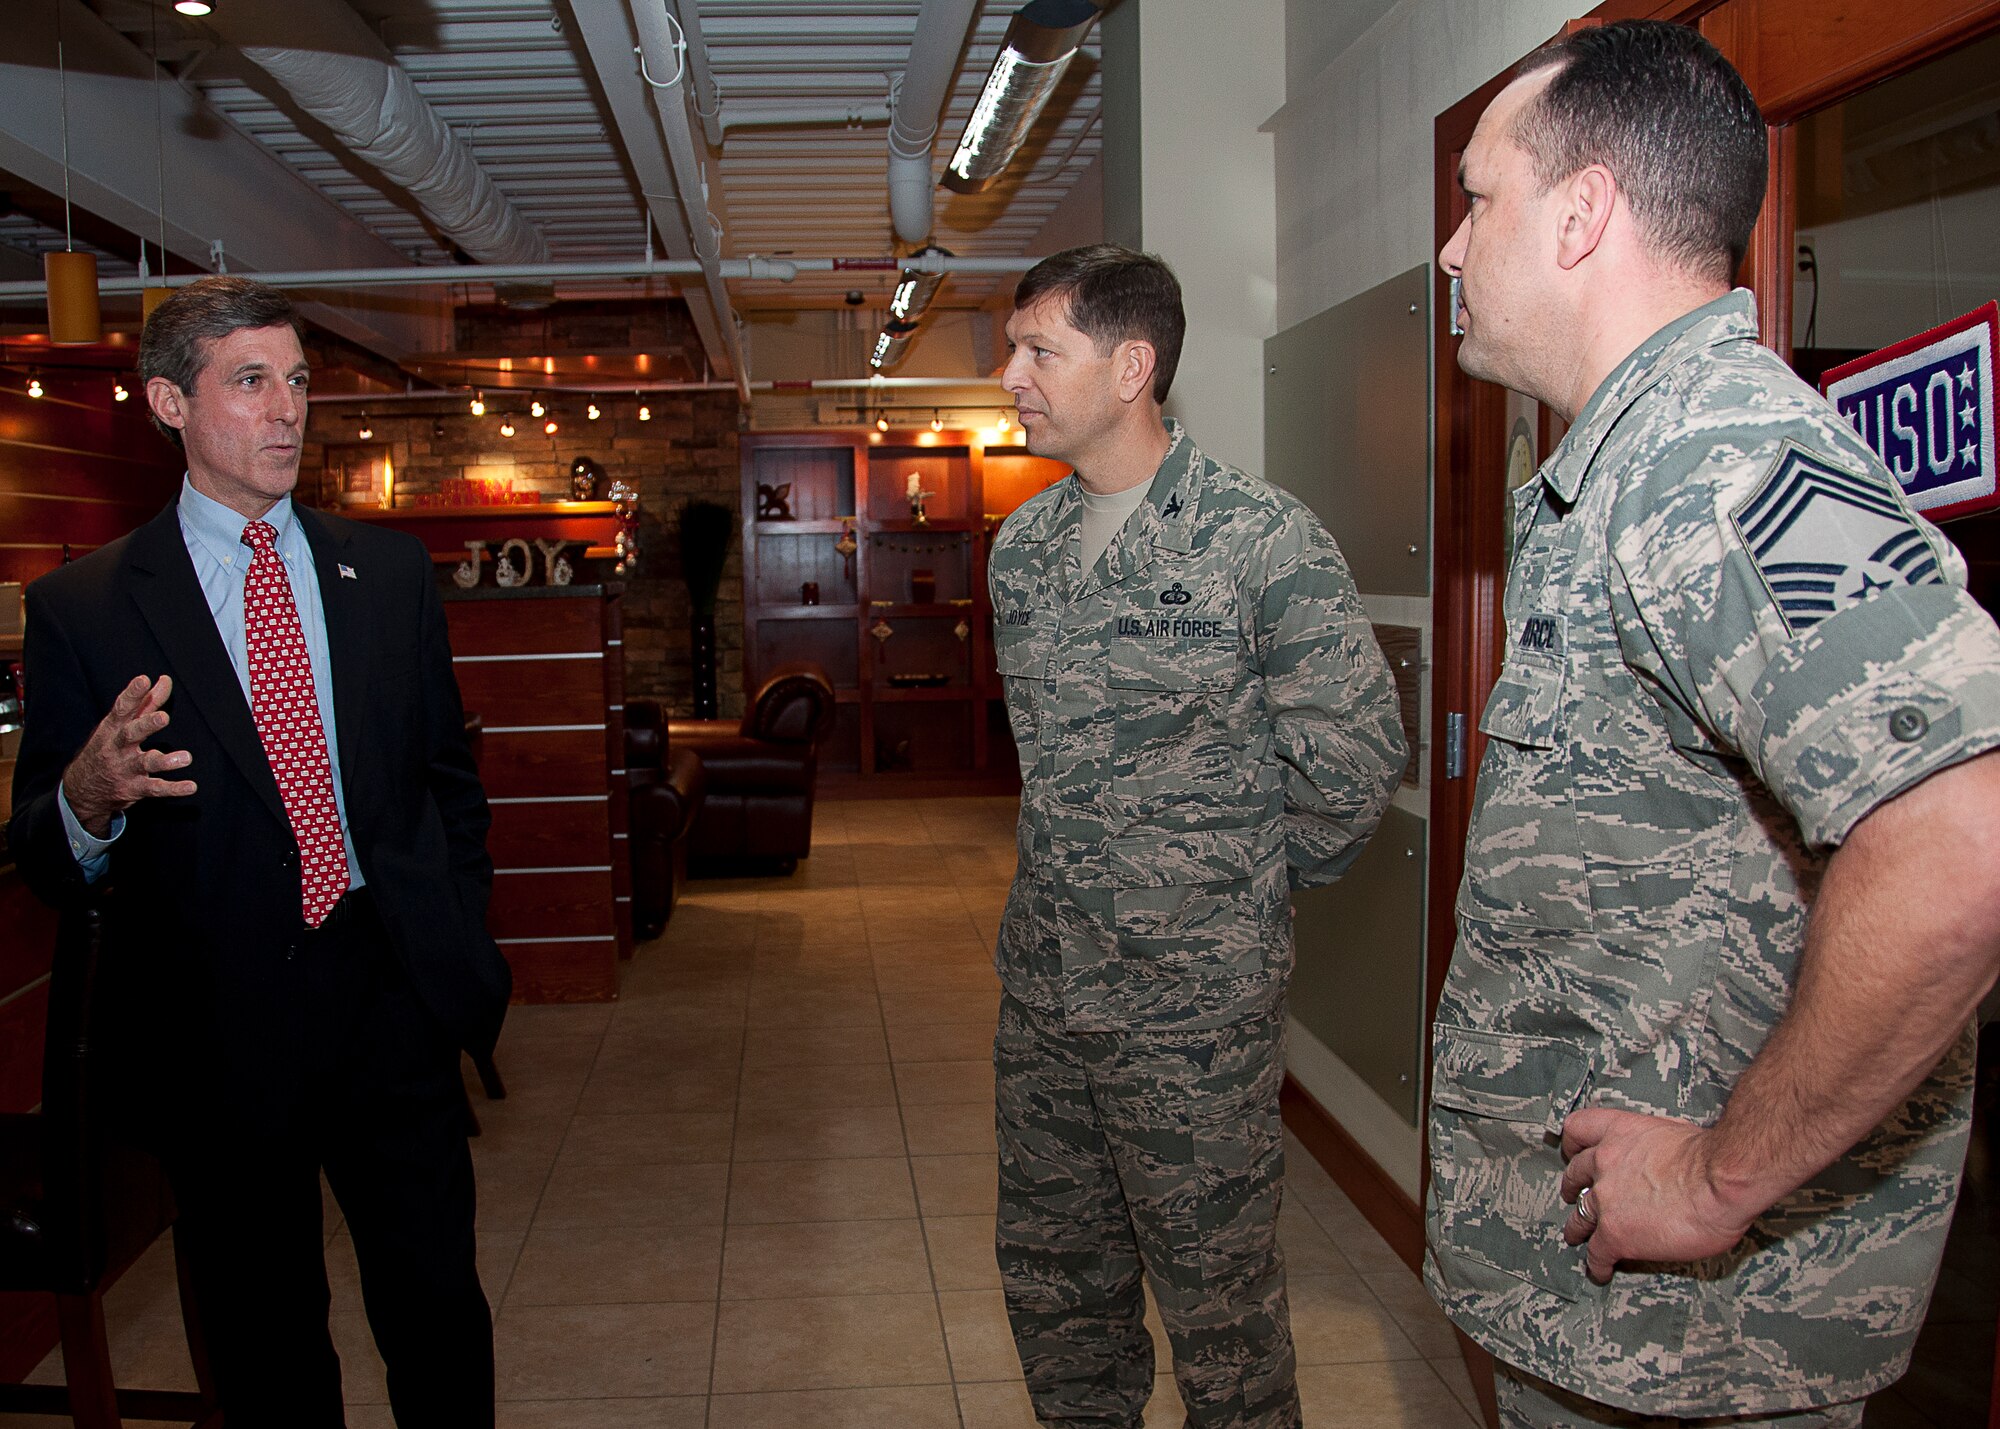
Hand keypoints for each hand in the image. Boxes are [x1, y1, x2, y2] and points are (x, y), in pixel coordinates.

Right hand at [60, 675, 196, 834]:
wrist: (82, 790)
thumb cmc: (108, 748)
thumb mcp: (120, 726)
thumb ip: (145, 704)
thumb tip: (164, 680)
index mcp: (112, 729)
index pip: (122, 709)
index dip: (132, 694)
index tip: (143, 679)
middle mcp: (118, 748)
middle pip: (131, 734)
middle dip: (146, 725)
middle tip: (163, 717)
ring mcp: (126, 769)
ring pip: (145, 763)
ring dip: (166, 761)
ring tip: (186, 757)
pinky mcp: (135, 788)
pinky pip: (155, 788)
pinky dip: (173, 788)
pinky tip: (191, 787)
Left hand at [1557, 1107, 1759, 1283]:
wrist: (1721, 1181)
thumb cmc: (1712, 1157)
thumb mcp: (1675, 1133)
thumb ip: (1656, 1146)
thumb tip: (1667, 1158)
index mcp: (1620, 1132)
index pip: (1578, 1129)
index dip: (1574, 1144)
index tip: (1574, 1152)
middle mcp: (1605, 1162)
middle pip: (1575, 1176)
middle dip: (1574, 1188)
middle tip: (1576, 1196)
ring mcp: (1605, 1199)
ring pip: (1580, 1216)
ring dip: (1578, 1228)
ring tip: (1578, 1236)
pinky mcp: (1615, 1233)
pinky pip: (1597, 1253)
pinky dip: (1597, 1264)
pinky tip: (1601, 1270)